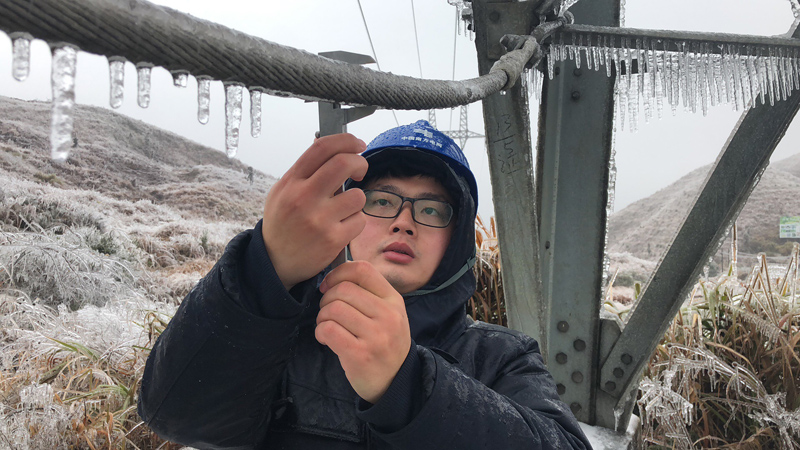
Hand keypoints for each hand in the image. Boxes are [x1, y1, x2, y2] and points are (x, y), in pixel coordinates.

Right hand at [262, 134, 367, 289]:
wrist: (275, 262)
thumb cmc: (283, 222)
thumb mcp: (283, 191)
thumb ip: (305, 170)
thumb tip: (327, 144)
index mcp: (291, 182)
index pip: (321, 148)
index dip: (345, 141)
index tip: (357, 144)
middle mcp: (304, 198)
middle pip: (344, 164)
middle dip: (360, 162)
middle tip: (359, 170)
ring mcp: (319, 220)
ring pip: (357, 196)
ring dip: (356, 200)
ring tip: (343, 209)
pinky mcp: (333, 240)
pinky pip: (359, 220)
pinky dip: (355, 222)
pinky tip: (341, 227)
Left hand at [315, 261, 411, 403]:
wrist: (396, 380)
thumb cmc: (385, 342)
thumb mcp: (388, 313)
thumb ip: (368, 294)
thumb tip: (333, 277)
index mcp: (394, 299)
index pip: (362, 270)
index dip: (338, 273)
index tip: (328, 285)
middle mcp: (388, 315)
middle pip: (343, 289)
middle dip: (326, 299)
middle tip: (327, 313)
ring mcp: (376, 335)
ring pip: (334, 309)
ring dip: (322, 317)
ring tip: (327, 326)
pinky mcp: (360, 354)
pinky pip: (329, 330)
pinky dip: (320, 332)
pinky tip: (326, 339)